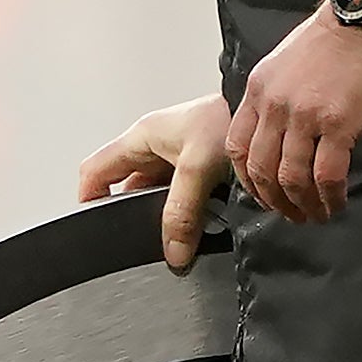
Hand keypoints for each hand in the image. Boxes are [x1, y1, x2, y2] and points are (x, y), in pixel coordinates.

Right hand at [74, 94, 231, 268]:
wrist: (272, 108)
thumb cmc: (227, 117)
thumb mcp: (197, 169)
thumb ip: (182, 213)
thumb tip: (173, 253)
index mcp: (139, 139)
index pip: (95, 172)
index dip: (90, 201)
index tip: (98, 227)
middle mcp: (155, 146)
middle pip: (130, 189)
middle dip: (139, 215)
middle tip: (152, 238)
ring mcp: (178, 154)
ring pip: (161, 194)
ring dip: (172, 213)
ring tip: (186, 230)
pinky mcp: (202, 162)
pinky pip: (187, 194)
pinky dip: (194, 209)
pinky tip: (209, 219)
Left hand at [228, 4, 361, 227]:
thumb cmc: (327, 42)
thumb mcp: (280, 66)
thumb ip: (272, 100)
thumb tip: (277, 134)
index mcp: (256, 93)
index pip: (236, 147)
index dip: (246, 178)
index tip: (260, 194)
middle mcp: (273, 108)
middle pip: (260, 168)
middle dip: (273, 200)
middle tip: (289, 215)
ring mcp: (304, 117)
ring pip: (291, 176)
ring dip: (302, 204)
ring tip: (314, 216)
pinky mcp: (338, 124)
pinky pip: (327, 173)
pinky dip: (329, 195)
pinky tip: (336, 203)